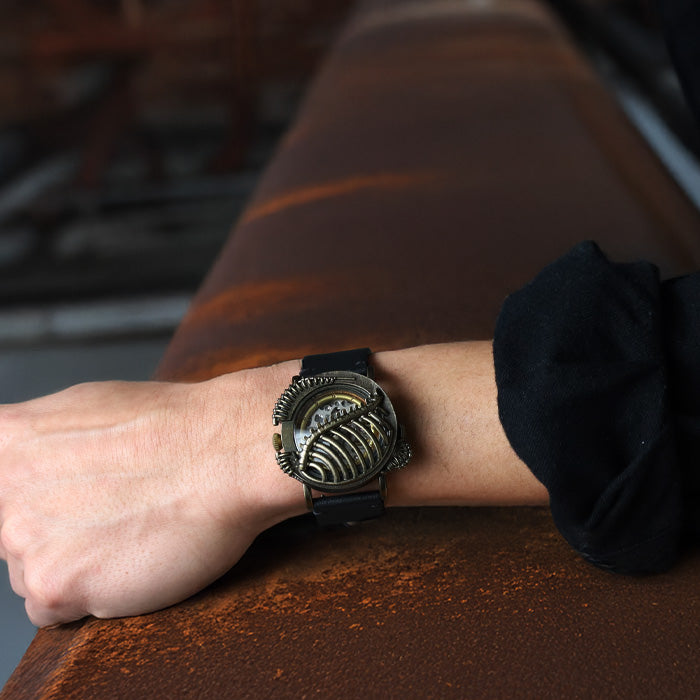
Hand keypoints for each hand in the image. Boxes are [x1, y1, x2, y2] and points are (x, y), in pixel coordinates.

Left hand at [0, 369, 303, 626]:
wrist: (227, 452)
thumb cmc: (178, 426)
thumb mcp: (90, 405)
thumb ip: (43, 438)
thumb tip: (30, 456)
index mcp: (8, 440)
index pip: (1, 491)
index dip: (42, 497)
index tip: (74, 498)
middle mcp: (4, 488)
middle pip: (12, 534)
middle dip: (56, 530)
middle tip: (112, 512)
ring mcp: (24, 537)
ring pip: (32, 573)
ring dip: (73, 565)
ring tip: (127, 534)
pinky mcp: (55, 584)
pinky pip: (53, 610)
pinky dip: (90, 596)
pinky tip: (127, 560)